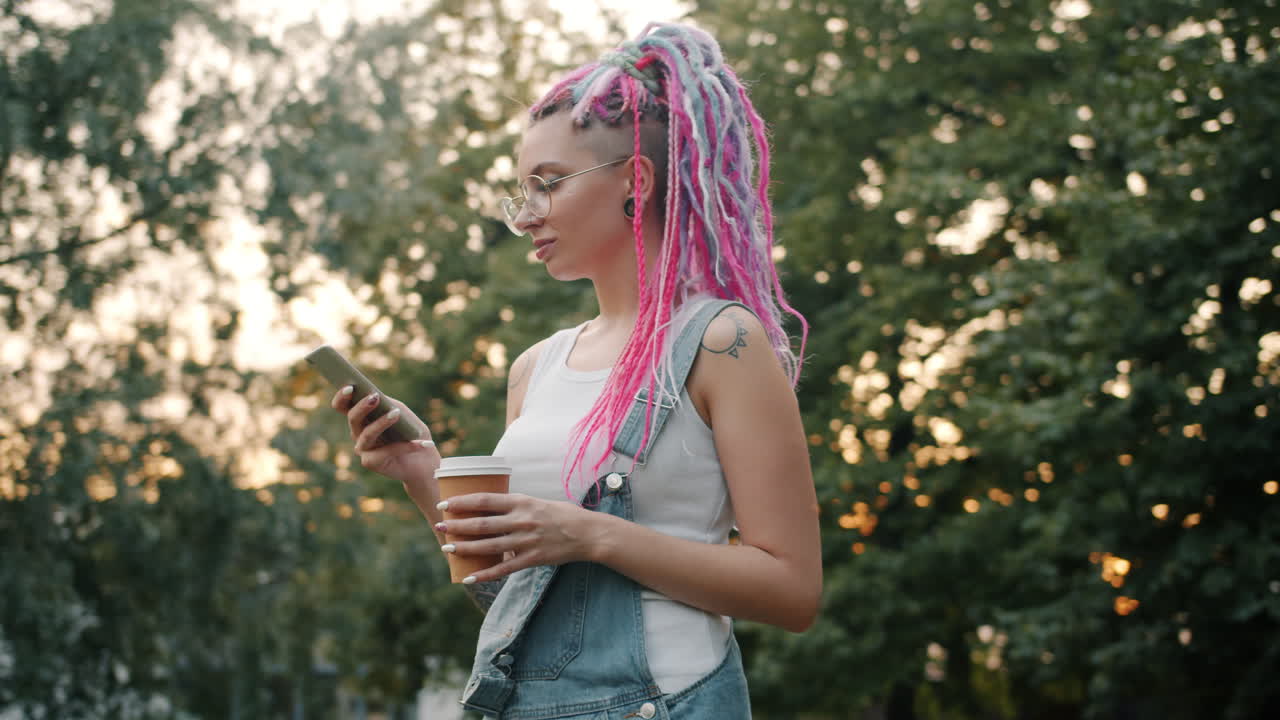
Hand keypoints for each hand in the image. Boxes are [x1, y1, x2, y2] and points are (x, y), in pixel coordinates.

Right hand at [330, 386, 437, 486]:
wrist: (424, 460)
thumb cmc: (411, 433)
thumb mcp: (403, 413)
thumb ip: (389, 404)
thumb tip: (376, 395)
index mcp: (362, 418)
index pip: (343, 406)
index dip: (342, 396)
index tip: (349, 386)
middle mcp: (358, 433)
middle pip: (353, 418)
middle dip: (362, 406)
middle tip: (375, 397)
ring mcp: (363, 449)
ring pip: (367, 434)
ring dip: (382, 422)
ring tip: (396, 413)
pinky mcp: (371, 463)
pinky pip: (386, 451)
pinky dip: (405, 446)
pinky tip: (420, 443)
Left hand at [435, 493, 601, 581]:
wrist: (587, 533)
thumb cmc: (562, 515)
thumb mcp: (537, 502)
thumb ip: (515, 506)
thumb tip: (491, 509)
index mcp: (522, 502)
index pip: (484, 500)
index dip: (462, 502)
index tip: (445, 504)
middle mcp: (522, 520)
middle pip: (482, 524)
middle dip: (457, 526)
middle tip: (439, 526)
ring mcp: (526, 541)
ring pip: (488, 546)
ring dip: (465, 548)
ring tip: (447, 548)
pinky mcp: (532, 559)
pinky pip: (503, 568)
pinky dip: (485, 574)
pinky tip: (469, 577)